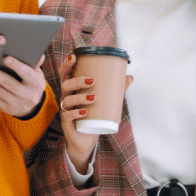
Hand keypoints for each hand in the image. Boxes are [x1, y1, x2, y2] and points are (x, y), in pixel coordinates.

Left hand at [0, 56, 45, 117]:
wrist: (32, 107)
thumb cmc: (31, 83)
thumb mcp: (37, 74)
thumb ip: (34, 64)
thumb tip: (37, 53)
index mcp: (36, 83)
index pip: (26, 74)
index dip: (16, 66)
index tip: (5, 57)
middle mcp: (28, 95)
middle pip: (7, 82)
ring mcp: (17, 104)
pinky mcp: (7, 109)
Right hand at [55, 54, 132, 172]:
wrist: (86, 138)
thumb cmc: (93, 116)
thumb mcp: (105, 101)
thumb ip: (116, 89)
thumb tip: (130, 76)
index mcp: (73, 90)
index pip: (65, 74)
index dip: (67, 65)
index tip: (74, 56)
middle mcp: (66, 98)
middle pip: (65, 85)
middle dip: (77, 81)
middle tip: (92, 81)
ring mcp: (65, 110)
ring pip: (67, 100)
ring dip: (79, 98)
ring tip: (93, 98)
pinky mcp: (66, 123)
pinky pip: (67, 116)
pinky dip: (76, 113)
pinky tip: (84, 112)